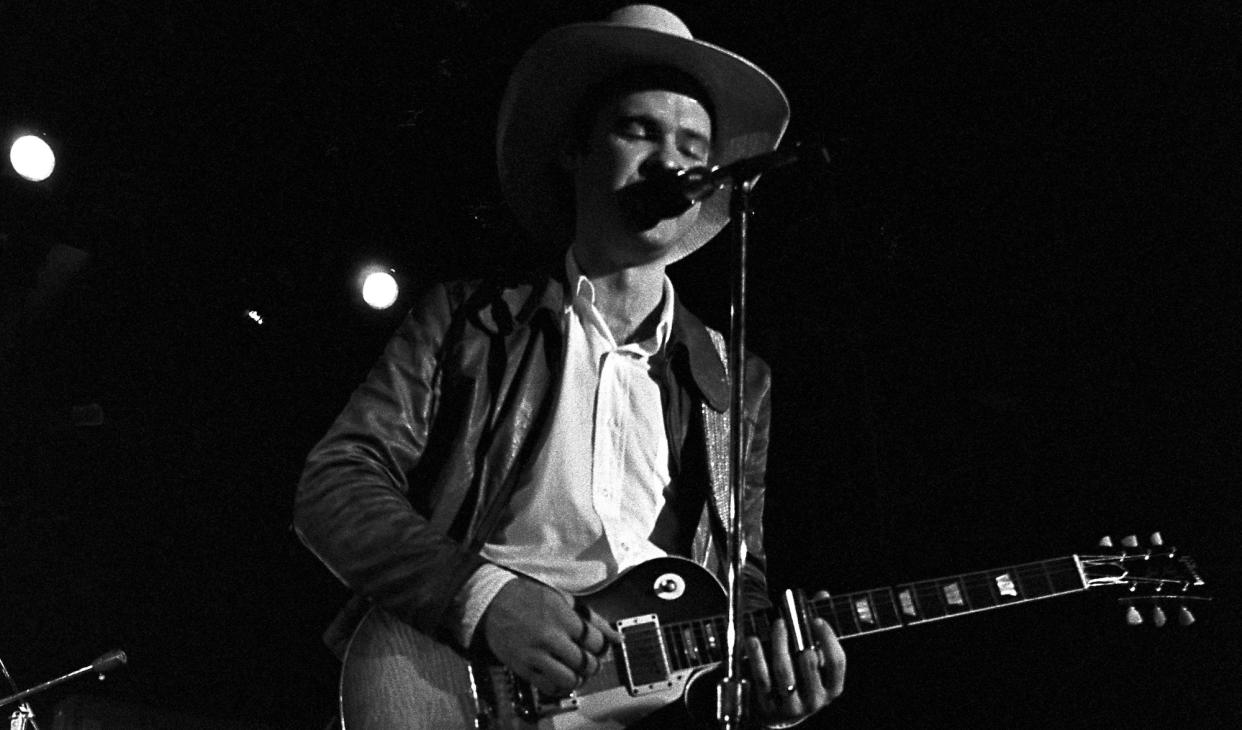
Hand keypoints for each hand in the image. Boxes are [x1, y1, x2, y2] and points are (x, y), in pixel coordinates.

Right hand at [480, 577, 620, 695]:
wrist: (490, 601)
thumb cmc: (527, 596)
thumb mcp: (562, 598)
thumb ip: (591, 617)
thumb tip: (616, 635)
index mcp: (562, 616)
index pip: (596, 642)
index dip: (601, 647)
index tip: (597, 647)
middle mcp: (550, 636)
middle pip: (586, 663)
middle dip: (593, 664)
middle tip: (589, 660)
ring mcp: (535, 654)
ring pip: (570, 679)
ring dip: (579, 677)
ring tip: (576, 671)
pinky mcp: (522, 667)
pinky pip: (549, 686)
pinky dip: (560, 686)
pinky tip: (560, 676)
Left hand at [745, 592, 845, 726]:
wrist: (781, 711)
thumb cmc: (801, 676)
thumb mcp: (813, 657)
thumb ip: (817, 628)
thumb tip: (822, 595)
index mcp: (832, 687)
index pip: (837, 662)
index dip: (829, 639)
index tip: (817, 618)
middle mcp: (816, 700)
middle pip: (808, 664)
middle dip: (798, 638)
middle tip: (787, 619)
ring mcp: (793, 706)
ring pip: (784, 672)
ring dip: (778, 644)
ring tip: (776, 624)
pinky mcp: (769, 707)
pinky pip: (762, 679)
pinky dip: (757, 657)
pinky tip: (753, 639)